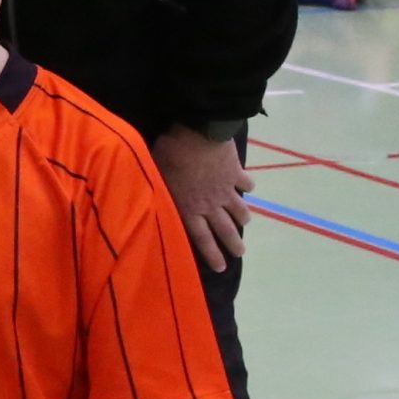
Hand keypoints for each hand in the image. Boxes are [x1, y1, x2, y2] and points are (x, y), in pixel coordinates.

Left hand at [150, 126, 252, 272]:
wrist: (199, 131)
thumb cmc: (171, 152)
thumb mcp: (156, 175)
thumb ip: (159, 190)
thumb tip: (149, 196)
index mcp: (189, 207)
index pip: (201, 238)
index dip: (211, 254)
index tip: (221, 267)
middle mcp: (210, 204)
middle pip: (225, 229)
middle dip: (233, 244)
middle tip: (240, 254)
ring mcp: (226, 188)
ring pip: (238, 209)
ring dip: (243, 218)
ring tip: (246, 223)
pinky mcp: (236, 172)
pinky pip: (245, 182)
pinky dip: (247, 185)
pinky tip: (249, 187)